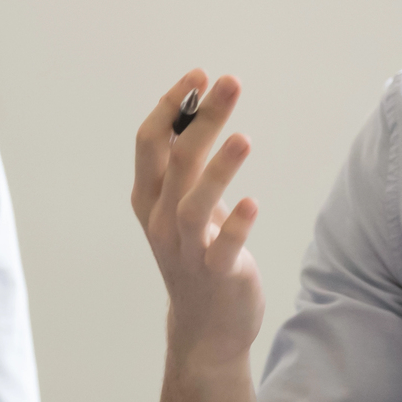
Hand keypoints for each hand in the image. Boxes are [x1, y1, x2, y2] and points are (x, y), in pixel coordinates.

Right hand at [132, 71, 263, 370]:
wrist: (206, 327)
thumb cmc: (198, 252)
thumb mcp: (183, 205)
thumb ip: (184, 163)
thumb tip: (197, 106)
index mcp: (149, 197)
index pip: (149, 141)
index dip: (171, 104)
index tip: (199, 74)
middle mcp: (161, 220)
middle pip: (176, 160)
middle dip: (203, 118)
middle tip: (231, 82)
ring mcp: (186, 248)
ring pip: (193, 203)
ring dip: (218, 169)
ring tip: (243, 138)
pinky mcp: (216, 272)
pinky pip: (223, 246)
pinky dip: (236, 225)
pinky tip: (253, 204)